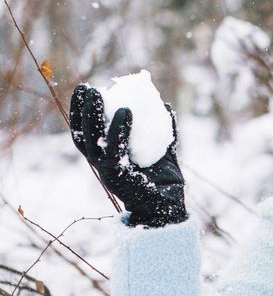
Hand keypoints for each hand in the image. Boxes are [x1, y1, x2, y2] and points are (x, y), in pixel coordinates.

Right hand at [69, 84, 186, 227]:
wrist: (168, 208)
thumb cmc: (164, 183)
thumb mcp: (163, 152)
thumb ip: (163, 131)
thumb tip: (165, 106)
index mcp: (106, 158)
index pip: (85, 132)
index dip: (81, 112)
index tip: (85, 90)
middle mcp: (101, 164)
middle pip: (81, 133)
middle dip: (80, 109)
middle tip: (85, 87)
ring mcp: (106, 170)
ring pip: (91, 138)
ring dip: (91, 114)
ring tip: (97, 93)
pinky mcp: (117, 175)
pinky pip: (115, 147)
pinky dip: (118, 128)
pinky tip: (125, 110)